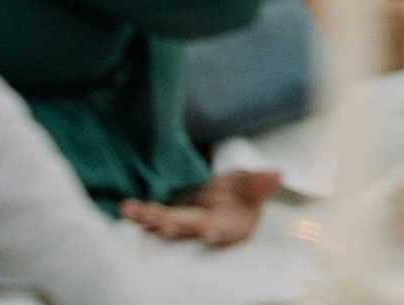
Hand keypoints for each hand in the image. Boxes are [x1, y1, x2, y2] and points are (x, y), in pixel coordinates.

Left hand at [120, 167, 279, 243]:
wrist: (230, 201)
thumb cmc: (243, 192)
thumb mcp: (254, 184)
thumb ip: (260, 183)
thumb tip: (276, 175)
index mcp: (226, 223)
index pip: (220, 226)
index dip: (213, 229)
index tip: (209, 228)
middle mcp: (203, 227)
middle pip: (186, 227)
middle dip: (171, 223)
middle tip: (158, 217)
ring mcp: (186, 225)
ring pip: (165, 225)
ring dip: (149, 219)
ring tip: (133, 211)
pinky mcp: (172, 218)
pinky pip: (154, 219)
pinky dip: (141, 215)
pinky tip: (126, 209)